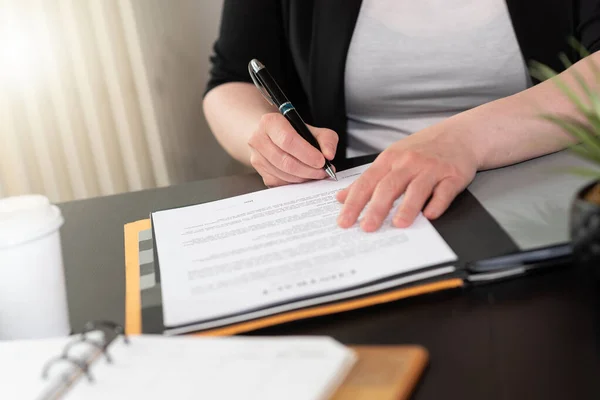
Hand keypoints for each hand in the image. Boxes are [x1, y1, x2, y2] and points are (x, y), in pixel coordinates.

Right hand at [248, 113, 337, 186]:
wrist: (271, 136)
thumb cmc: (292, 131)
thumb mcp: (311, 128)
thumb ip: (326, 139)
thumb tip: (329, 155)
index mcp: (270, 122)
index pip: (288, 140)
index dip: (307, 154)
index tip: (321, 161)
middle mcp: (259, 139)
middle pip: (285, 161)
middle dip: (308, 170)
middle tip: (323, 171)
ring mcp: (257, 158)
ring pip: (283, 175)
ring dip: (304, 177)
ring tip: (316, 173)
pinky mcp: (260, 172)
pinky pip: (280, 183)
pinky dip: (296, 182)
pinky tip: (304, 176)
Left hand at [336, 127, 477, 231]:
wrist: (460, 135)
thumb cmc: (422, 149)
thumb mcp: (391, 158)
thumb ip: (368, 179)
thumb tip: (341, 197)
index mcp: (389, 160)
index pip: (366, 182)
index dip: (354, 202)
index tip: (344, 221)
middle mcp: (408, 162)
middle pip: (389, 186)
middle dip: (376, 208)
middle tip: (367, 227)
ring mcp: (431, 168)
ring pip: (416, 189)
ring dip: (407, 207)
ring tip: (398, 224)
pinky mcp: (453, 175)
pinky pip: (444, 191)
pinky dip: (437, 203)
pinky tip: (430, 215)